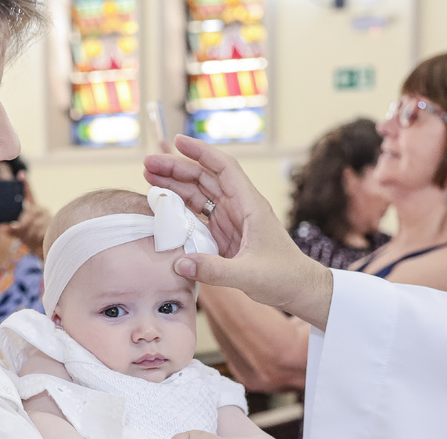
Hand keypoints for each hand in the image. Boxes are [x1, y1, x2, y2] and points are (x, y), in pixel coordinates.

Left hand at [8, 171, 51, 257]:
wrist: (46, 250)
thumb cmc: (31, 238)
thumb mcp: (19, 233)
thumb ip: (11, 229)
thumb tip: (2, 228)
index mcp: (32, 208)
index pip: (28, 194)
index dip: (25, 184)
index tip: (21, 173)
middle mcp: (41, 210)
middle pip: (28, 215)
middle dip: (22, 227)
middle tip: (22, 234)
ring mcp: (48, 217)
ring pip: (33, 226)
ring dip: (29, 236)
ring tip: (31, 239)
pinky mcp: (53, 226)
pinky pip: (40, 233)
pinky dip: (36, 240)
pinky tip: (39, 241)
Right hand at [144, 135, 332, 328]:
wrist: (298, 289)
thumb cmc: (283, 277)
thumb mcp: (248, 275)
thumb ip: (214, 270)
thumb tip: (179, 263)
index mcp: (250, 205)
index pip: (224, 168)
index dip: (200, 152)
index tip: (177, 141)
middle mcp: (240, 207)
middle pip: (205, 178)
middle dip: (177, 168)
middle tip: (148, 165)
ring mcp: (231, 220)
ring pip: (200, 194)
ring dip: (176, 186)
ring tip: (149, 178)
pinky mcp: (225, 235)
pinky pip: (199, 216)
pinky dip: (181, 209)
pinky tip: (164, 206)